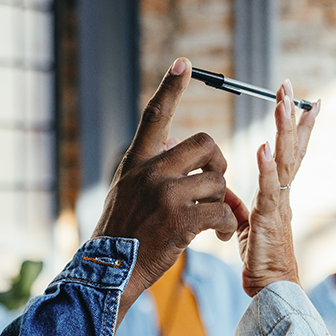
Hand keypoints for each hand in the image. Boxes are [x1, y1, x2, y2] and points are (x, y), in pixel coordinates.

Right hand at [92, 57, 237, 316]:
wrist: (109, 272)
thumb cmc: (123, 235)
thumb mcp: (126, 191)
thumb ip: (149, 168)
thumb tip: (177, 144)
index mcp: (136, 162)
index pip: (155, 116)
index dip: (171, 87)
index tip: (184, 63)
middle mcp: (150, 171)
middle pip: (205, 143)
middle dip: (219, 163)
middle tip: (216, 184)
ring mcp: (165, 194)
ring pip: (217, 182)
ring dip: (222, 203)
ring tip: (214, 223)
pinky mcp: (180, 220)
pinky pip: (221, 211)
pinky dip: (226, 225)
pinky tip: (219, 235)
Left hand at [229, 80, 318, 296]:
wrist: (272, 289)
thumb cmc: (262, 261)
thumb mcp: (246, 226)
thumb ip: (237, 206)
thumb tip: (223, 191)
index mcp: (277, 193)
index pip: (288, 152)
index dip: (294, 126)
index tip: (300, 100)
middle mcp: (283, 194)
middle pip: (291, 147)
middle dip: (291, 115)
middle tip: (288, 86)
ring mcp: (279, 205)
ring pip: (285, 160)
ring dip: (283, 130)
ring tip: (283, 104)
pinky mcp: (270, 220)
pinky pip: (269, 189)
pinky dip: (267, 168)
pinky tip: (264, 148)